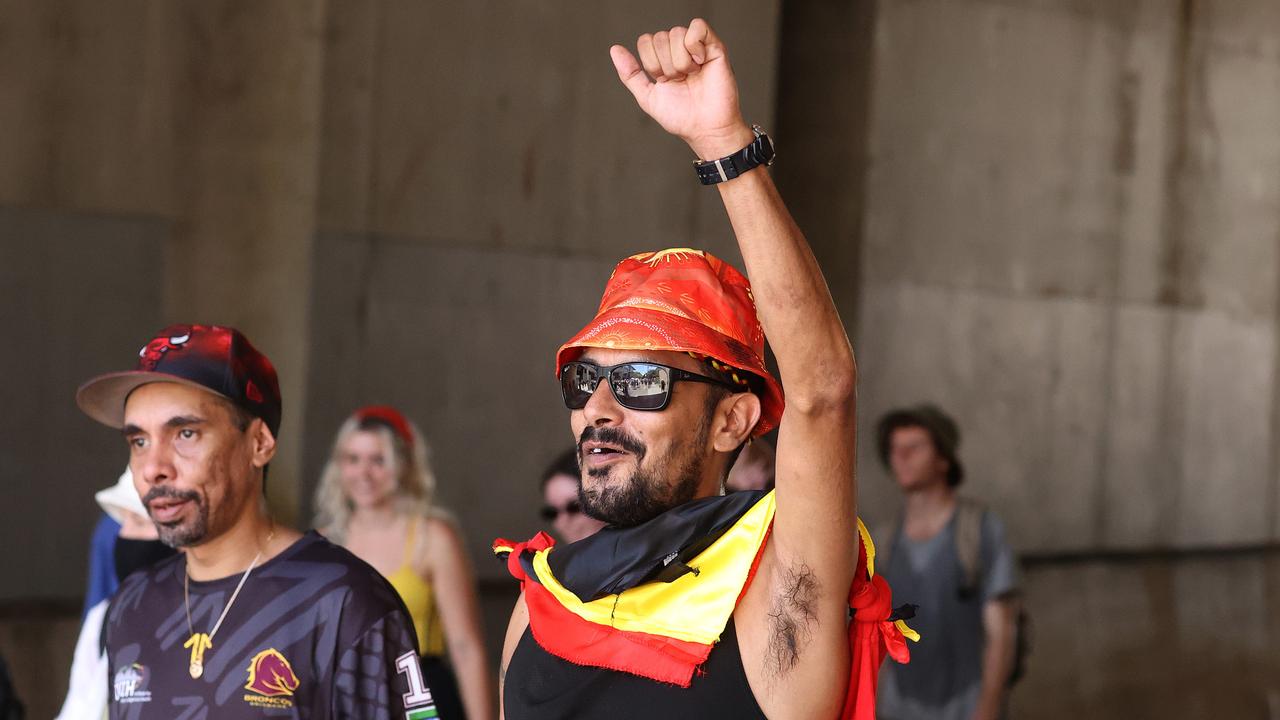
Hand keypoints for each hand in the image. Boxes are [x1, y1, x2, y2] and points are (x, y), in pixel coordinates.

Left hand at [610, 19, 755, 159]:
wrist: (705, 128)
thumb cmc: (682, 116)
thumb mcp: (648, 96)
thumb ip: (630, 74)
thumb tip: (614, 49)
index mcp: (664, 59)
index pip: (646, 41)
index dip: (650, 62)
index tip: (663, 81)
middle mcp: (680, 50)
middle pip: (659, 37)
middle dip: (665, 65)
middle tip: (679, 80)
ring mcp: (698, 47)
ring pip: (676, 33)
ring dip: (680, 61)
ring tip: (691, 75)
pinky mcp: (715, 47)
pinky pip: (698, 26)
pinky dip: (694, 45)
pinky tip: (700, 62)